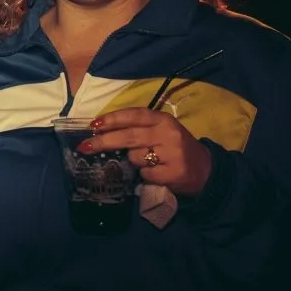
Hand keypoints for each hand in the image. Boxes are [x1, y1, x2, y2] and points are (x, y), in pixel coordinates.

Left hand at [83, 108, 212, 196]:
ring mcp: (172, 153)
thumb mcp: (161, 131)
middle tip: (85, 146)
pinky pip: (145, 174)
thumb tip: (101, 131)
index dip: (112, 119)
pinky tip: (156, 173)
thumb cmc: (175, 148)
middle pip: (129, 136)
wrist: (206, 171)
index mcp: (163, 119)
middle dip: (104, 141)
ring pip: (135, 157)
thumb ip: (138, 128)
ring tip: (148, 161)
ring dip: (133, 161)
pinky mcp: (173, 173)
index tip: (93, 125)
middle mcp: (168, 133)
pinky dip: (145, 176)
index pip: (134, 115)